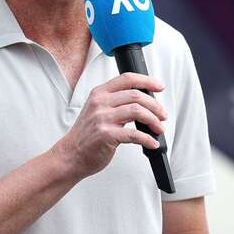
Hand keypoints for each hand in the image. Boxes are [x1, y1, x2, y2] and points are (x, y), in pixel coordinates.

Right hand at [53, 72, 167, 178]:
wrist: (71, 154)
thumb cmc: (86, 134)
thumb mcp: (96, 110)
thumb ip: (115, 103)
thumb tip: (143, 102)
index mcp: (98, 94)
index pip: (126, 79)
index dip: (146, 81)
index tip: (159, 87)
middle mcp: (99, 103)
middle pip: (136, 95)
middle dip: (155, 106)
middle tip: (162, 115)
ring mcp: (102, 119)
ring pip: (138, 111)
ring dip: (154, 121)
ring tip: (158, 128)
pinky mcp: (106, 135)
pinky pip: (134, 134)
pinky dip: (148, 139)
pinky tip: (151, 143)